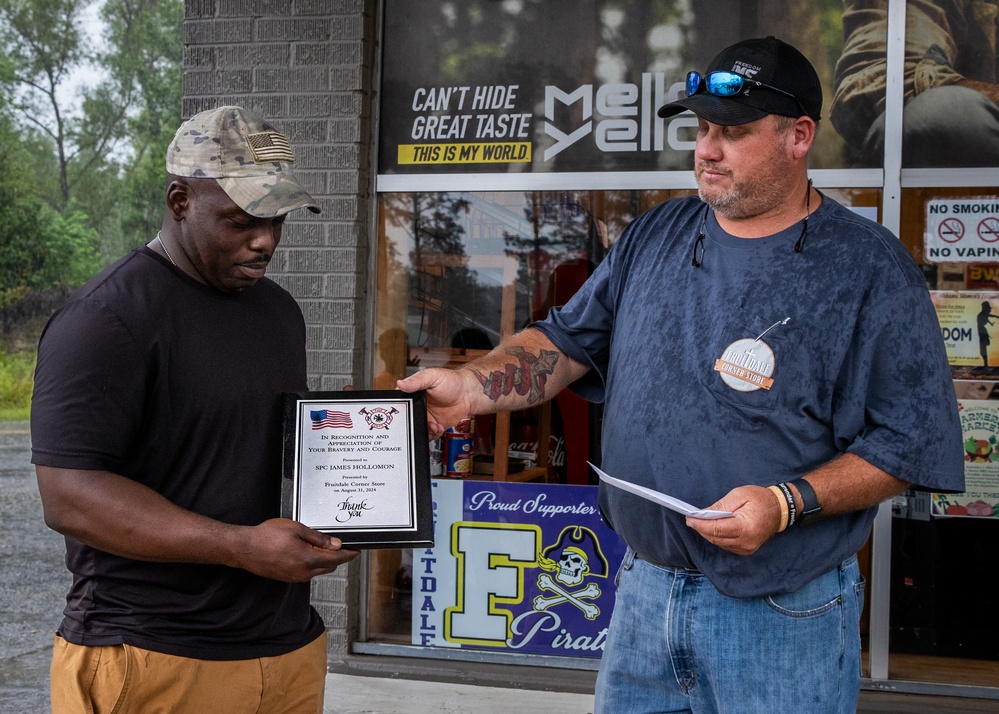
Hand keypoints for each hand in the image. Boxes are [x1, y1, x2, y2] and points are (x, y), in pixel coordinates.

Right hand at [232, 518, 359, 581]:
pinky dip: (313, 563)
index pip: (337, 559)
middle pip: (330, 566)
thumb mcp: (297, 529)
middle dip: (337, 557)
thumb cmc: (267, 537)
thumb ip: (319, 538)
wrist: (245, 549)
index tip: (356, 551)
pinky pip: (307, 572)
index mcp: (308, 560)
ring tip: (320, 545)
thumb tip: (336, 544)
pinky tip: (306, 551)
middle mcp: (304, 572)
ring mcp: (296, 577)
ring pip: (319, 570)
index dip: (349, 555)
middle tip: (339, 544)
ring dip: (324, 560)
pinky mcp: (288, 578)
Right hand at [397, 368, 477, 438]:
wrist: (468, 394)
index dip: (398, 409)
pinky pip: (429, 435)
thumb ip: (416, 381)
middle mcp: (418, 406)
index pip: (400, 403)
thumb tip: (400, 384)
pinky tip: (439, 426)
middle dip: (411, 423)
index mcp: (414, 394)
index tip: (402, 413)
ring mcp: (426, 417)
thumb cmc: (452, 381)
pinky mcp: (435, 426)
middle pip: (406, 419)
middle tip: (418, 420)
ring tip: (432, 424)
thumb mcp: (432, 376)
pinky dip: (433, 434)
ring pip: (416, 429)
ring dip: (423, 429)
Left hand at [685, 485, 780, 555]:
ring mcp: (748, 548)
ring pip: (720, 543)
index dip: (700, 525)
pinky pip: (727, 545)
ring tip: (699, 523)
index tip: (689, 518)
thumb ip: (720, 506)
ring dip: (708, 534)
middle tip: (691, 519)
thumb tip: (703, 513)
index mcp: (745, 527)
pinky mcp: (747, 550)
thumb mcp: (739, 495)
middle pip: (716, 538)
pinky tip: (712, 529)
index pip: (716, 529)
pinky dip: (718, 538)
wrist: (781, 509)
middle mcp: (746, 541)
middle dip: (701, 529)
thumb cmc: (761, 498)